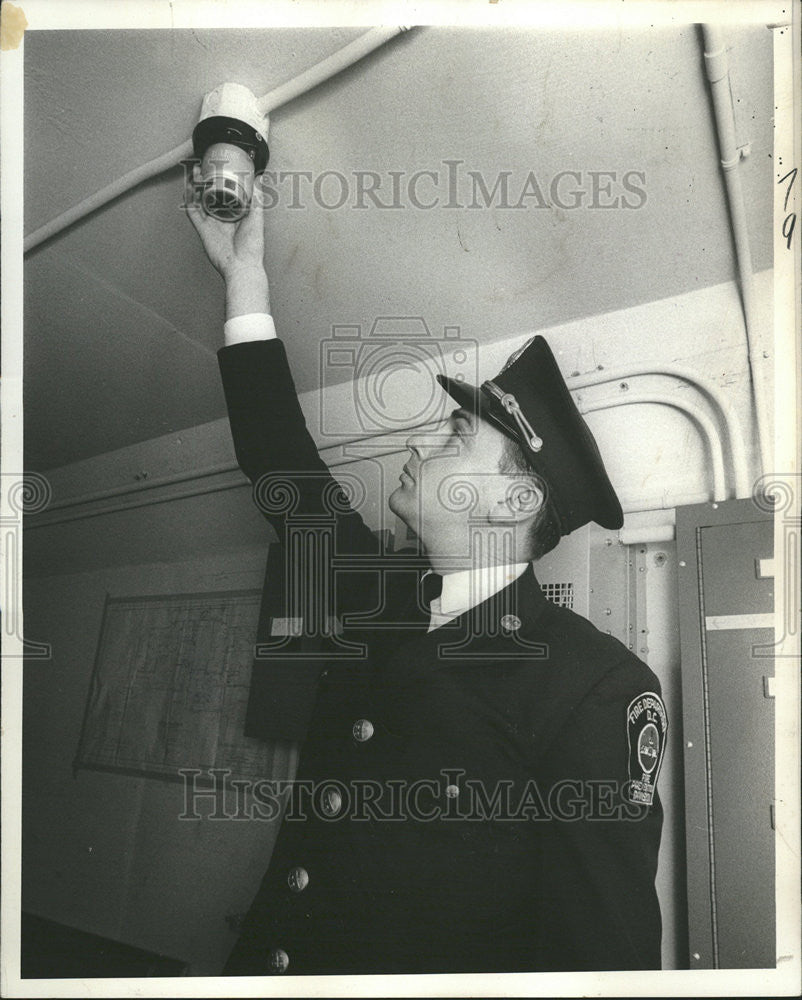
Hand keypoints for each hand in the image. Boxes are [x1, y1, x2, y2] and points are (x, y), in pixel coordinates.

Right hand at [185, 163, 265, 280]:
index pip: (226, 194)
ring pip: (199, 200)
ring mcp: (211, 223)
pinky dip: (189, 200)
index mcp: (235, 215)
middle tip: (204, 166)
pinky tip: (189, 189)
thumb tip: (259, 179)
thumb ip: (257, 199)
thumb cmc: (252, 248)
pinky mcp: (203, 230)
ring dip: (196, 186)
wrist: (242, 266)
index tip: (219, 168)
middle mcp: (222, 218)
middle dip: (206, 180)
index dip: (220, 181)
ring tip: (196, 172)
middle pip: (210, 195)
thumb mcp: (257, 218)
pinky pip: (193, 212)